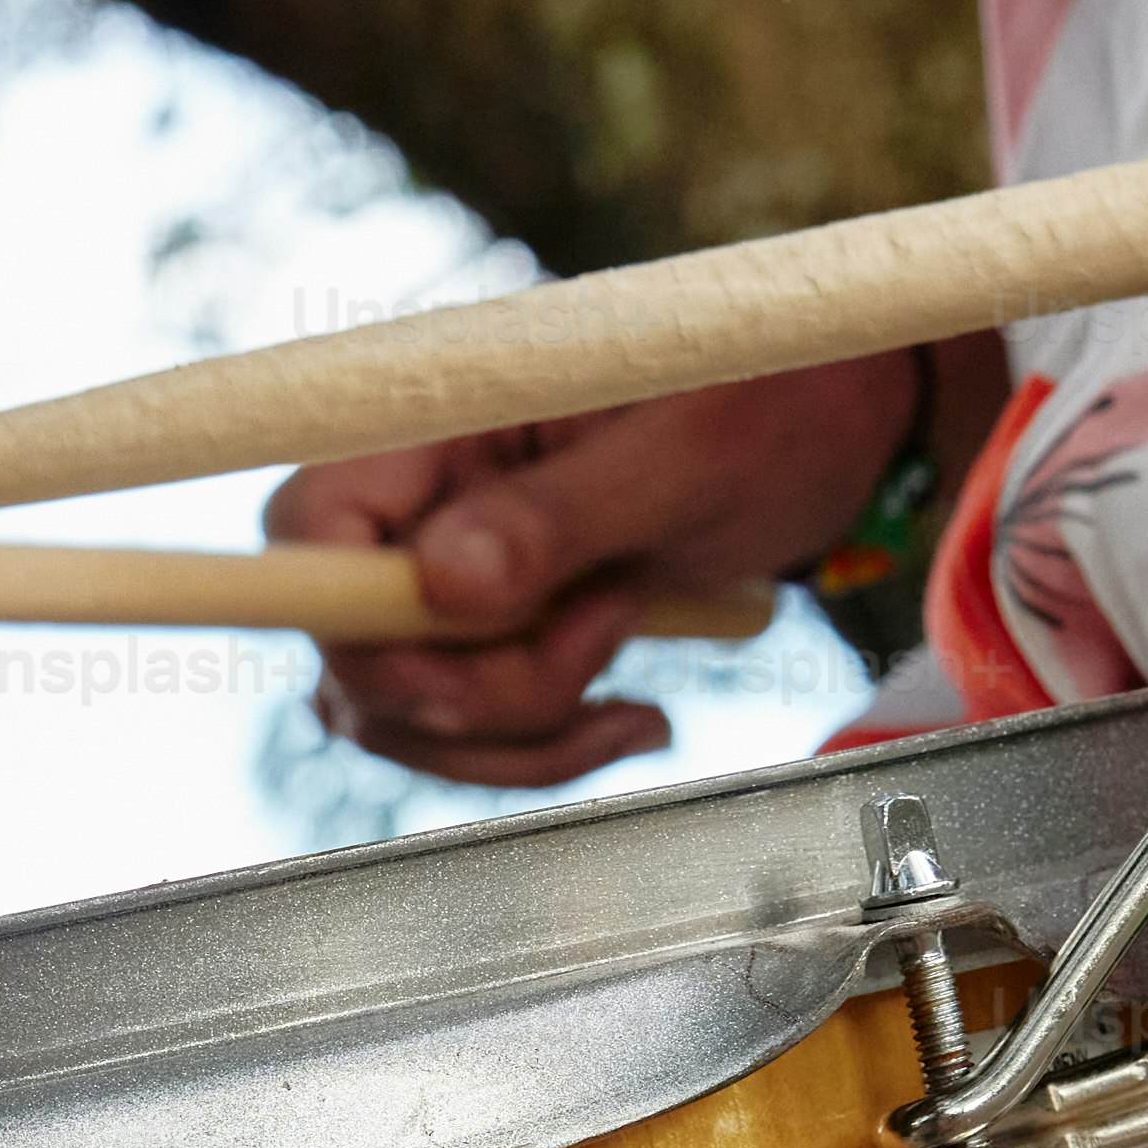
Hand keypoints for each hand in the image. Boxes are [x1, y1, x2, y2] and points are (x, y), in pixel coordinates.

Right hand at [265, 350, 930, 787]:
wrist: (840, 424)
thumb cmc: (775, 397)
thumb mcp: (685, 453)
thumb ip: (559, 518)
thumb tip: (443, 587)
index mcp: (439, 420)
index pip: (307, 526)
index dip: (341, 612)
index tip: (446, 644)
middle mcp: (420, 500)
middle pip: (352, 650)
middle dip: (480, 694)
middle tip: (605, 635)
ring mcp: (449, 573)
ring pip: (403, 715)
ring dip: (520, 739)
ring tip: (632, 685)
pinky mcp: (492, 636)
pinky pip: (468, 735)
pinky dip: (547, 751)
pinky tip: (632, 718)